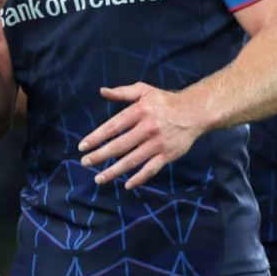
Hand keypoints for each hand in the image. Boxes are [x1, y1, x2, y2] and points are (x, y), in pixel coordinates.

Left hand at [78, 83, 204, 188]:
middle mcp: (147, 128)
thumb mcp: (144, 90)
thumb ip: (123, 92)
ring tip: (98, 178)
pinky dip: (139, 178)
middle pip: (119, 145)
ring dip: (114, 171)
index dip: (97, 137)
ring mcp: (157, 144)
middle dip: (100, 156)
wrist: (194, 112)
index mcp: (139, 111)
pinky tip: (127, 185)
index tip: (82, 146)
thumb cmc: (165, 101)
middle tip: (85, 163)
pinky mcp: (167, 155)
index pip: (113, 126)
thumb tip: (102, 91)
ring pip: (132, 160)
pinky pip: (151, 169)